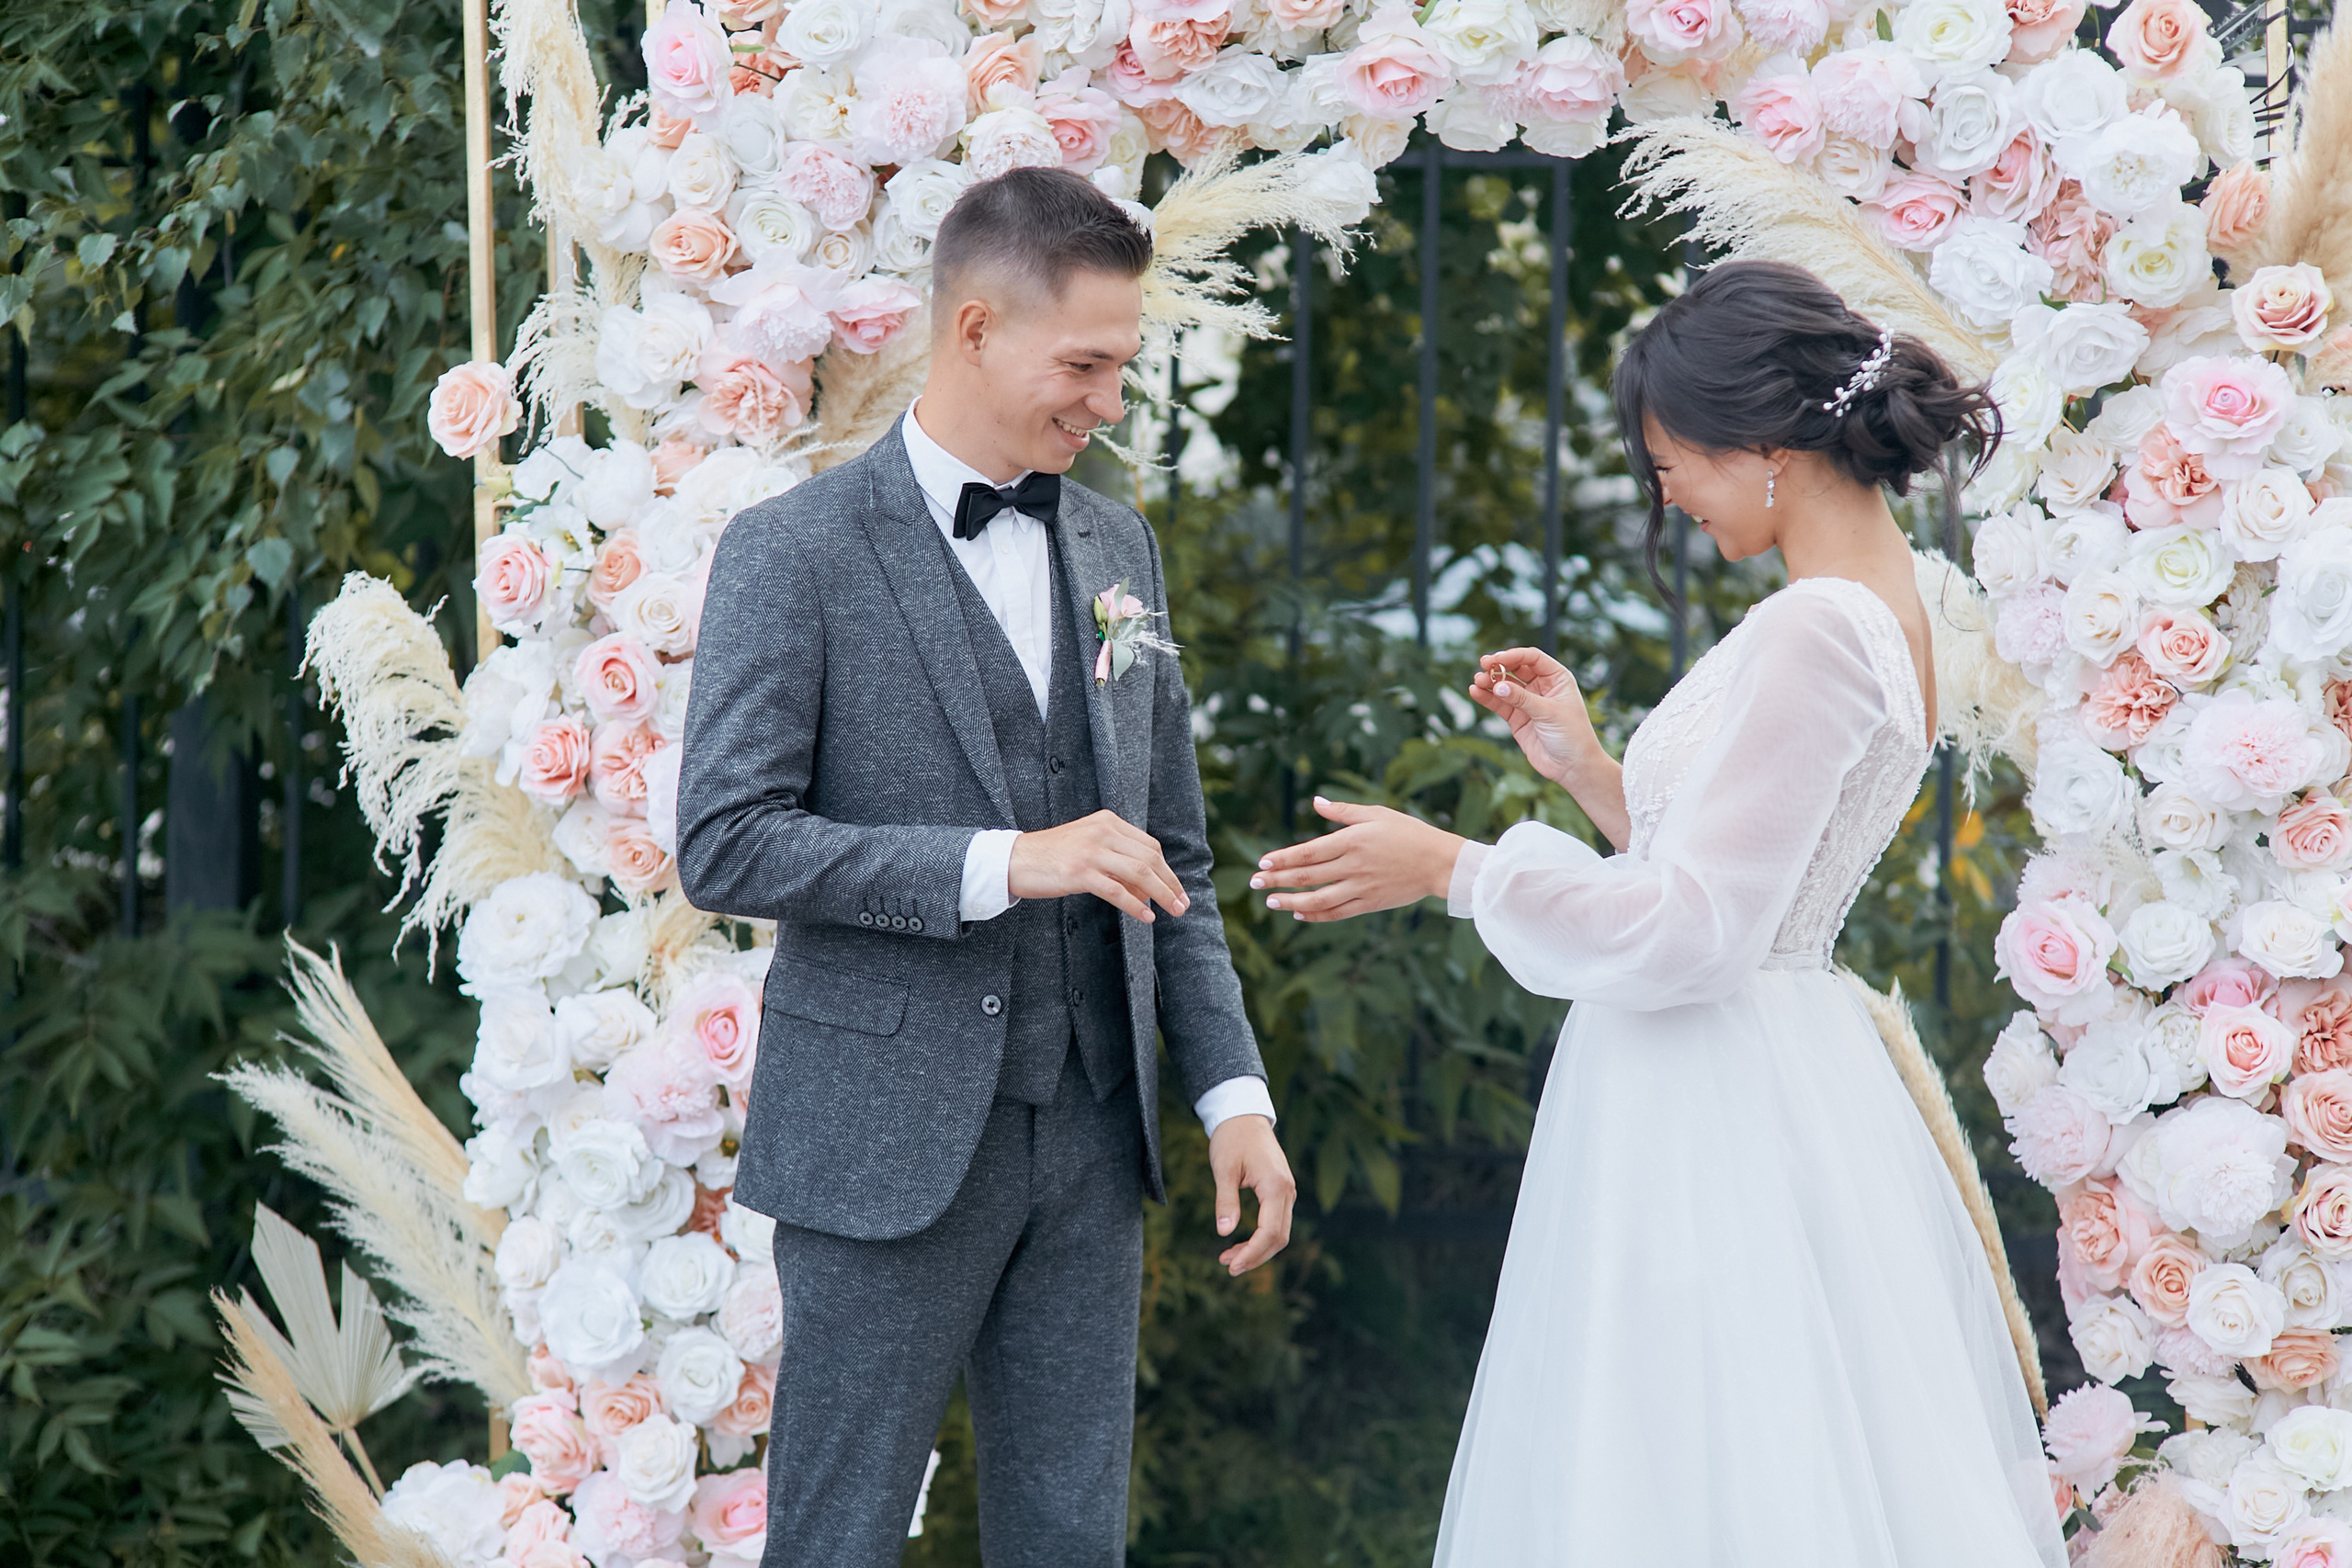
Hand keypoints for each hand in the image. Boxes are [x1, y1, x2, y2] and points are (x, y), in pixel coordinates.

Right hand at [1007, 808, 1187, 922]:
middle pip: (1150, 858)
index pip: (1149, 845)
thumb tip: (1148, 889)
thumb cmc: (1052, 857)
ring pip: (1140, 873)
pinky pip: (1118, 891)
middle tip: (1183, 903)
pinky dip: (1136, 906)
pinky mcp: (1080, 872)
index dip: (1167, 869)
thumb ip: (1117, 860)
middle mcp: (1102, 832)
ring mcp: (1091, 851)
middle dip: (1171, 883)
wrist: (1014, 859)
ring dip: (1162, 894)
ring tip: (1174, 911)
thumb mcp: (1088, 847)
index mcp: (1107, 821)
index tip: (1176, 889)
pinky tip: (1146, 917)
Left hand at [1208, 1114, 1294, 1274]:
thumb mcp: (1224, 1169)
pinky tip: (1242, 1243)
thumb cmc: (1232, 1139)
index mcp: (1276, 1187)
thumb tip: (1224, 1231)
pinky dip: (1261, 1237)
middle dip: (1256, 1256)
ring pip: (1279, 1232)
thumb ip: (1226, 1201)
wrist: (1244, 1115)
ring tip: (1229, 1258)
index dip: (1253, 1253)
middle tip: (1228, 1266)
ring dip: (1258, 1249)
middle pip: (1279, 1237)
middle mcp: (1287, 1191)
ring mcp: (1286, 1191)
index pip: (1270, 1232)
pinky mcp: (1280, 1191)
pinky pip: (1276, 1221)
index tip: (1232, 1266)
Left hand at [1249, 796, 1462, 921]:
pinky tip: (1300, 912)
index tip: (1263, 863)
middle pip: (1307, 876)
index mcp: (1352, 840)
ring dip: (1291, 901)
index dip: (1283, 859)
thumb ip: (1342, 811)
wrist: (1439, 862)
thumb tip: (1315, 802)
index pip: (1308, 852)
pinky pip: (1337, 913)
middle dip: (1277, 880)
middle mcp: (1353, 866)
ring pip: (1318, 899)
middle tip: (1254, 883)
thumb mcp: (1376, 813)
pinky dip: (1316, 915)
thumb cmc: (1409, 832)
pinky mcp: (1370, 903)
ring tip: (1271, 902)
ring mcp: (1361, 887)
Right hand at [1468, 648, 1601, 784]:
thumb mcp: (1548, 712)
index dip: (1513, 656)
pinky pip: (1499, 704)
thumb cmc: (1572, 735)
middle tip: (1482, 667)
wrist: (1572, 767)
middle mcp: (1542, 687)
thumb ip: (1522, 699)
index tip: (1496, 659)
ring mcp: (1528, 702)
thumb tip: (1497, 687)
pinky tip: (1475, 692)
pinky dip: (1487, 698)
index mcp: (1557, 678)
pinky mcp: (1517, 718)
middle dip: (1498, 667)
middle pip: (1516, 669)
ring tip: (1477, 681)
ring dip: (1490, 682)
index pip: (1532, 658)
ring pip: (1505, 686)